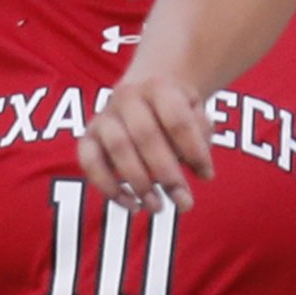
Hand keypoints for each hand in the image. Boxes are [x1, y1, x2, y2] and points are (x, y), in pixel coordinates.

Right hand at [78, 72, 213, 211]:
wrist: (143, 93)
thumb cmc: (175, 112)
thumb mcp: (195, 115)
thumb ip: (202, 140)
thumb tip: (203, 174)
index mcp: (159, 87)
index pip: (177, 120)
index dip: (194, 151)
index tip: (207, 176)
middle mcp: (127, 96)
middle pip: (146, 135)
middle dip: (166, 173)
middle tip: (184, 202)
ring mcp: (105, 116)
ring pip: (118, 147)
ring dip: (139, 182)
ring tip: (158, 207)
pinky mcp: (88, 137)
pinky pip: (90, 162)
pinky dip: (108, 187)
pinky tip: (132, 205)